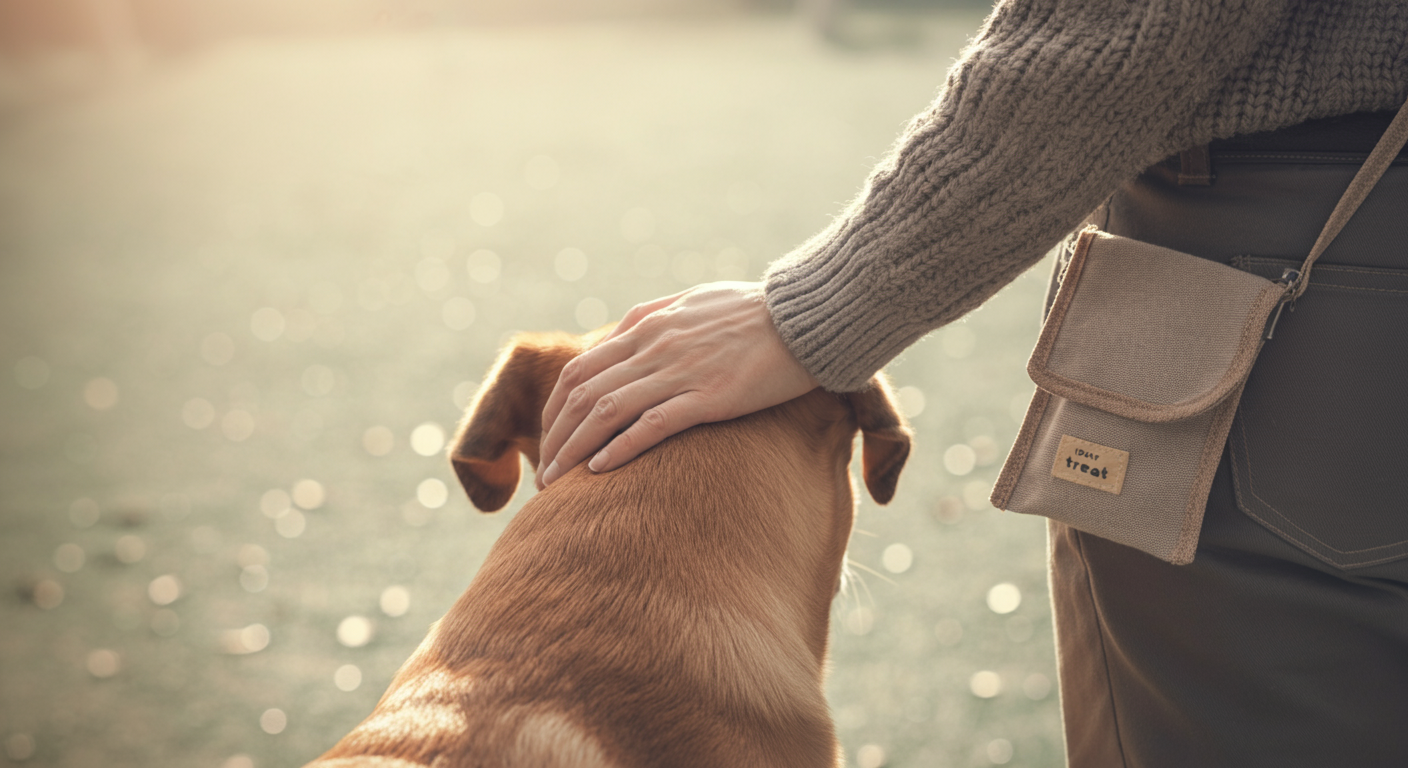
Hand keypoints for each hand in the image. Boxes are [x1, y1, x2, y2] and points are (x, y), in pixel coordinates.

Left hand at [535, 281, 819, 487]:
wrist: (808, 315)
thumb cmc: (758, 312)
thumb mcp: (694, 304)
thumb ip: (657, 322)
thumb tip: (628, 339)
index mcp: (646, 323)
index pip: (579, 370)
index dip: (555, 411)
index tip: (549, 442)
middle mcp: (654, 344)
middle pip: (581, 394)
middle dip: (554, 437)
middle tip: (544, 474)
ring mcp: (680, 370)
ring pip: (606, 412)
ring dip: (574, 449)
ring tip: (557, 483)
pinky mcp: (711, 395)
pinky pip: (651, 424)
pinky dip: (619, 448)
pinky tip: (599, 471)